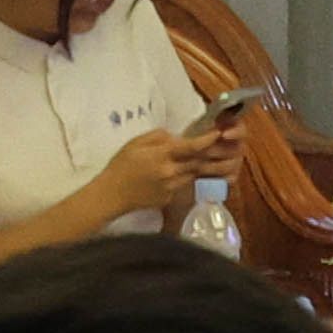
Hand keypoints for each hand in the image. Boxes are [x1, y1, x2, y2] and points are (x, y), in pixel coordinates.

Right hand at [89, 126, 207, 221]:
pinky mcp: (170, 198)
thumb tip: (175, 137)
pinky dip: (186, 177)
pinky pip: (184, 185)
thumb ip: (158, 137)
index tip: (217, 133)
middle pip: (198, 162)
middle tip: (220, 144)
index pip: (191, 147)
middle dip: (210, 153)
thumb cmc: (121, 165)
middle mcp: (170, 172)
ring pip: (193, 174)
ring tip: (206, 157)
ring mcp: (171, 187)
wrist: (112, 194)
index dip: (207, 140)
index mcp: (161, 155)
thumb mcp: (136, 143)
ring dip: (200, 166)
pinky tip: (183, 173)